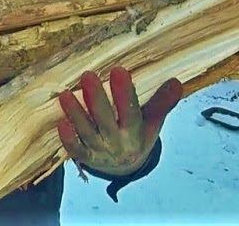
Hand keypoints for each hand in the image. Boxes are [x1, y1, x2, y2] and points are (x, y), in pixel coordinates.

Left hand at [56, 67, 181, 176]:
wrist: (125, 167)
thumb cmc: (137, 135)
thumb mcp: (152, 121)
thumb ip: (162, 102)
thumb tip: (177, 82)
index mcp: (136, 132)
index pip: (131, 112)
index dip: (125, 93)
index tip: (119, 70)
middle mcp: (117, 142)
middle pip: (106, 120)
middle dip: (97, 99)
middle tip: (88, 75)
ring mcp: (100, 150)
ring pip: (87, 132)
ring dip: (76, 114)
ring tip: (65, 94)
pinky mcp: (86, 157)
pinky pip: (77, 150)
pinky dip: (69, 139)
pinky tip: (61, 123)